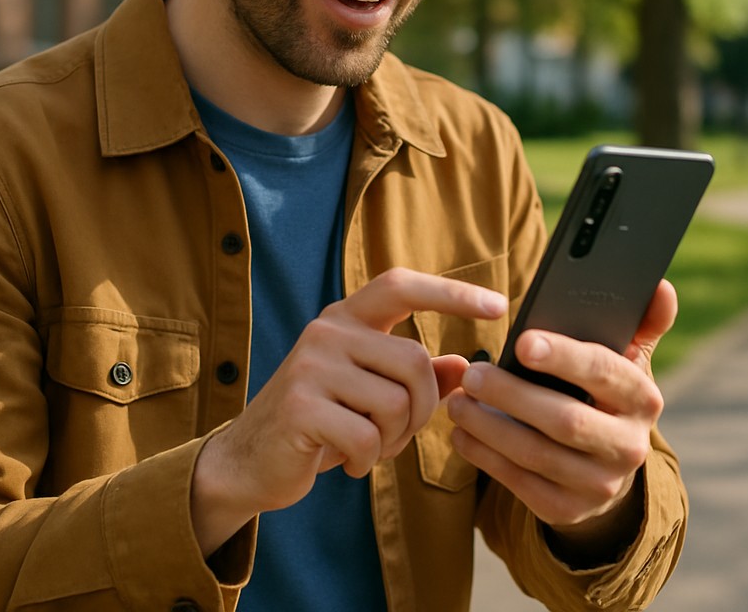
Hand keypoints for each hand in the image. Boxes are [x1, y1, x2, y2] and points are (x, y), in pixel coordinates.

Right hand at [191, 267, 506, 555]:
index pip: (401, 285)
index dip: (451, 292)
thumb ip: (417, 376)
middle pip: (414, 362)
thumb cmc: (321, 421)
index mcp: (345, 318)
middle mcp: (327, 331)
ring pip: (396, 403)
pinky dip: (368, 460)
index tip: (499, 306)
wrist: (249, 459)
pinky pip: (368, 437)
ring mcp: (310, 365)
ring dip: (394, 440)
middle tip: (396, 433)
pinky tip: (347, 461)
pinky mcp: (300, 406)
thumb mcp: (369, 391)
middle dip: (421, 409)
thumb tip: (467, 365)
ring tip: (367, 446)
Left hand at [447, 280, 676, 555]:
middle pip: (566, 420)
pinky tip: (462, 434)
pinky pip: (521, 485)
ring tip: (457, 401)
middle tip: (472, 373)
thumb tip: (660, 284)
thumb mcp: (625, 358)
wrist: (606, 462)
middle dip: (513, 395)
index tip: (522, 341)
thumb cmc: (603, 390)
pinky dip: (486, 458)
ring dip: (490, 428)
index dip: (563, 357)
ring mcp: (601, 484)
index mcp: (643, 398)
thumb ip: (639, 320)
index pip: (604, 372)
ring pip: (537, 455)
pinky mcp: (569, 509)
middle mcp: (629, 446)